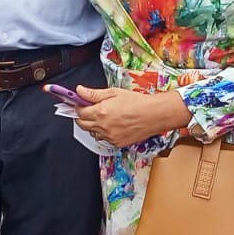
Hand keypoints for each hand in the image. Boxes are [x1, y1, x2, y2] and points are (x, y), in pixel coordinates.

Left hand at [74, 86, 189, 146]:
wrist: (154, 115)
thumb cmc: (138, 103)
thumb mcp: (114, 93)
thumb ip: (94, 94)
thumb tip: (79, 91)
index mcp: (100, 112)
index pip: (79, 112)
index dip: (79, 106)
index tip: (80, 103)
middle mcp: (102, 126)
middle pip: (82, 125)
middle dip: (82, 117)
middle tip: (89, 110)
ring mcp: (109, 137)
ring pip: (93, 133)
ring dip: (94, 126)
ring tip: (105, 117)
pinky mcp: (116, 143)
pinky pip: (105, 139)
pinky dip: (106, 133)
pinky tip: (114, 125)